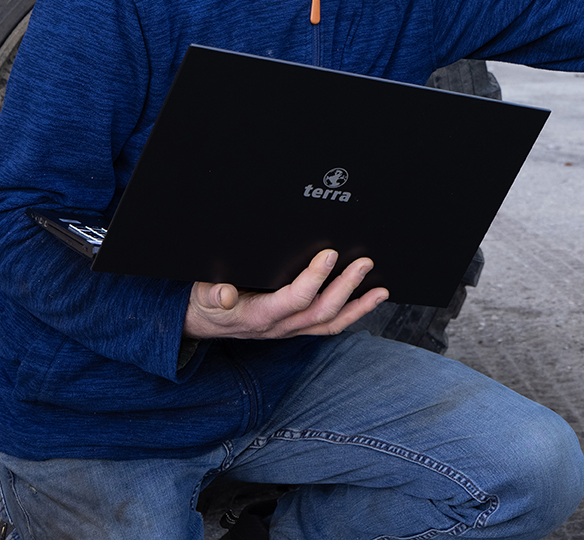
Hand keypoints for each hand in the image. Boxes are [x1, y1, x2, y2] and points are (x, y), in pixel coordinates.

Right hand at [183, 250, 387, 339]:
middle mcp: (279, 327)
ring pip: (330, 323)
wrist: (205, 322)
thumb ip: (213, 294)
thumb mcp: (203, 295)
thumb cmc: (206, 303)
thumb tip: (226, 294)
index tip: (330, 254)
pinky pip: (328, 326)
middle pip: (320, 311)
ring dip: (358, 306)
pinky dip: (351, 314)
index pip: (294, 298)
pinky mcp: (296, 328)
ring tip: (380, 291)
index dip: (314, 278)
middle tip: (364, 263)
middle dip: (346, 287)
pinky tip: (367, 299)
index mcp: (258, 316)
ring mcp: (290, 330)